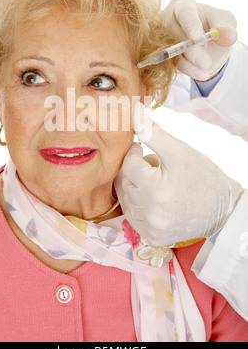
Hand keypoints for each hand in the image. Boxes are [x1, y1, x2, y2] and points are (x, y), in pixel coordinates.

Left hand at [115, 102, 243, 245]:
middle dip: (135, 170)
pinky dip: (138, 205)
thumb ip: (152, 131)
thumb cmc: (202, 176)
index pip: (128, 164)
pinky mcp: (152, 238)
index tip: (144, 149)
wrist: (223, 209)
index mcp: (157, 190)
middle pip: (124, 181)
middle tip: (154, 167)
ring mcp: (150, 229)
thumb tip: (133, 110)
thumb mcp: (179, 150)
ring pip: (126, 198)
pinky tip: (156, 199)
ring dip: (136, 187)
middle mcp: (151, 214)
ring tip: (157, 183)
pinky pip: (132, 216)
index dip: (135, 153)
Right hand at [162, 0, 237, 80]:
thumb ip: (226, 28)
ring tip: (206, 72)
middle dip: (191, 50)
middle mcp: (167, 19)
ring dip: (188, 64)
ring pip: (171, 51)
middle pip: (175, 34)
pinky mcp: (161, 54)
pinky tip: (200, 74)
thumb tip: (227, 34)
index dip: (190, 24)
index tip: (198, 38)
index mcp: (183, 6)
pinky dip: (186, 70)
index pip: (184, 12)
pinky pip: (170, 63)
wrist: (206, 43)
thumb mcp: (225, 23)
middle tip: (206, 63)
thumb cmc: (214, 26)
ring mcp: (160, 38)